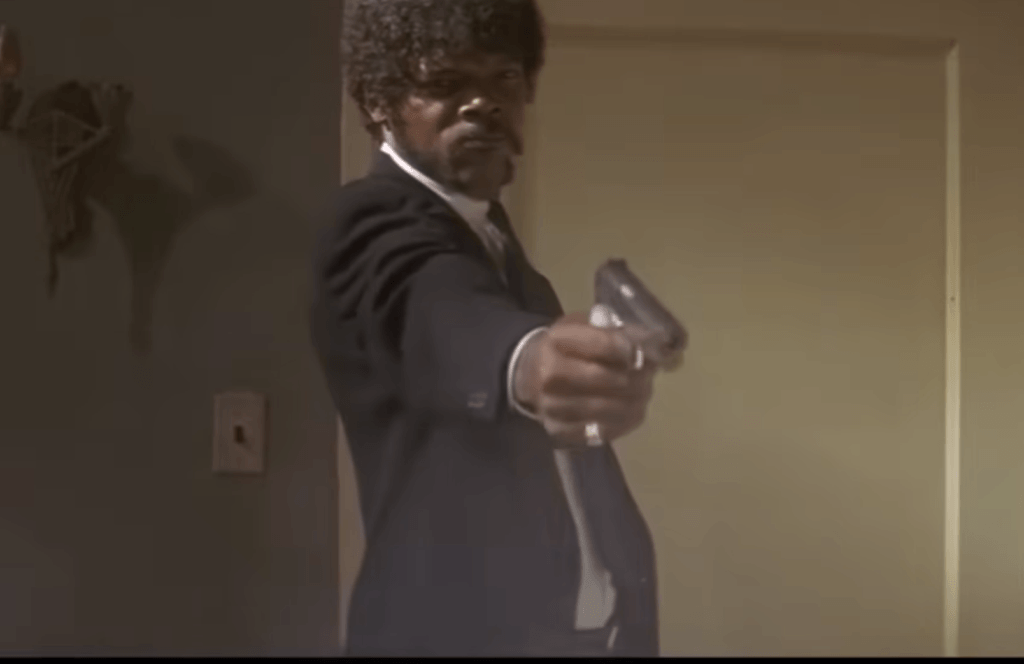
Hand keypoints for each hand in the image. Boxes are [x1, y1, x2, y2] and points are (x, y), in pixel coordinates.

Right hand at [513, 312, 658, 446]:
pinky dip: (624, 422)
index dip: (633, 350)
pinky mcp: (559, 430)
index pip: (604, 345)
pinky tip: (630, 411)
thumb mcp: (586, 326)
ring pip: (609, 408)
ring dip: (635, 401)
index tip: (646, 353)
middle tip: (650, 375)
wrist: (530, 372)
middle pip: (609, 379)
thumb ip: (619, 331)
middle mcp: (549, 374)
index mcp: (558, 339)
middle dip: (637, 377)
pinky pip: (603, 431)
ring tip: (643, 392)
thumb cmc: (567, 347)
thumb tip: (658, 343)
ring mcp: (552, 405)